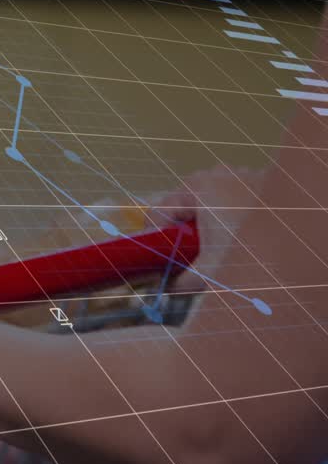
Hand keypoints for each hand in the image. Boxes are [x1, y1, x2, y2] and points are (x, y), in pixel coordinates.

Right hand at [155, 165, 263, 292]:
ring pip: (209, 205)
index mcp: (196, 187)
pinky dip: (232, 220)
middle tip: (191, 261)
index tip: (157, 260)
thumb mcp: (214, 271)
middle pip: (184, 208)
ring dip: (209, 230)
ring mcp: (240, 175)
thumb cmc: (258, 247)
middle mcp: (215, 174)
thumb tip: (170, 289)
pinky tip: (243, 240)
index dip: (153, 241)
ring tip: (221, 253)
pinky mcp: (261, 181)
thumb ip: (183, 282)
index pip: (158, 213)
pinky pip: (233, 201)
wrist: (311, 236)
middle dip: (185, 236)